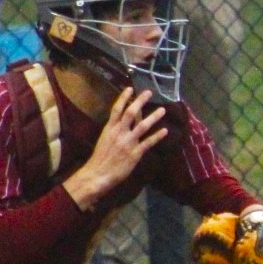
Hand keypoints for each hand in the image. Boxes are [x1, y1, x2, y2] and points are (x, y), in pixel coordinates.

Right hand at [64, 88, 168, 210]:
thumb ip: (114, 131)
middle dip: (140, 101)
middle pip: (130, 113)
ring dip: (153, 117)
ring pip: (142, 126)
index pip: (116, 109)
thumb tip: (123, 122)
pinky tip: (165, 131)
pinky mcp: (135, 153)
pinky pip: (148, 142)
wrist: (97, 174)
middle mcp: (119, 133)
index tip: (130, 88)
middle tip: (149, 92)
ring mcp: (128, 142)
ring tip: (163, 110)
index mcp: (109, 129)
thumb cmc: (99, 159)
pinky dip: (157, 136)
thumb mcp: (104, 140)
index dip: (124, 98)